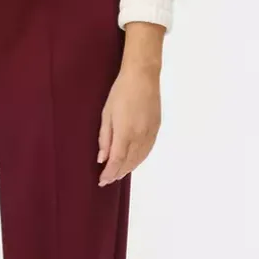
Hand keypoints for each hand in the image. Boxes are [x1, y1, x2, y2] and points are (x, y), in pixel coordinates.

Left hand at [96, 63, 160, 184]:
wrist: (143, 77)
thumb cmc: (120, 92)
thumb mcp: (106, 114)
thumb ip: (105, 138)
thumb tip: (102, 158)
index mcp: (125, 133)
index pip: (117, 160)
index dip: (109, 173)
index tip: (102, 181)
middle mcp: (140, 136)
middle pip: (129, 162)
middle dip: (117, 173)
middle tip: (107, 179)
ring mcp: (150, 133)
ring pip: (140, 158)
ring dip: (129, 168)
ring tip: (118, 174)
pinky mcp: (156, 128)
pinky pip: (148, 150)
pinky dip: (140, 159)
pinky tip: (134, 161)